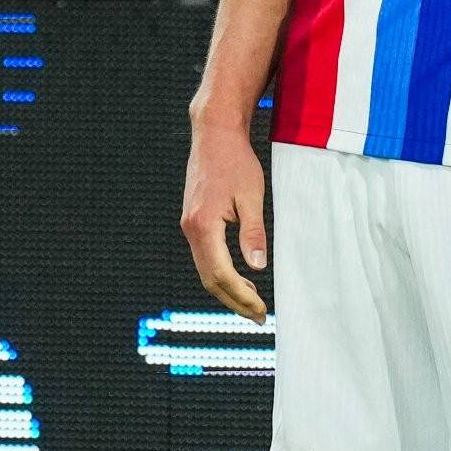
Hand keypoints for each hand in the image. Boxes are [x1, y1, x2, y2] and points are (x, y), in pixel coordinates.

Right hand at [180, 118, 272, 320]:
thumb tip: (257, 266)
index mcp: (203, 224)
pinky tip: (241, 278)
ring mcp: (189, 226)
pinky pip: (205, 257)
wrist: (214, 135)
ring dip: (228, 290)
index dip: (241, 296)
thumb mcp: (252, 195)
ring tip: (253, 302)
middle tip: (259, 315)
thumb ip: (253, 232)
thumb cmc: (235, 161)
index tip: (261, 309)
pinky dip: (222, 274)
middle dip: (234, 301)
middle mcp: (191, 228)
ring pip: (205, 271)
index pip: (221, 274)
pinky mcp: (193, 222)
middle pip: (209, 279)